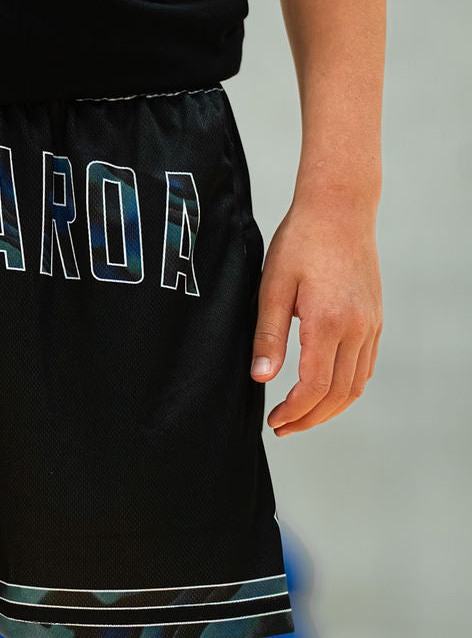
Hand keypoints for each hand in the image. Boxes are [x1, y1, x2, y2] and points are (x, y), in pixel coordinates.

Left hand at [249, 198, 381, 436]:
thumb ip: (269, 335)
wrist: (339, 209)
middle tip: (282, 428)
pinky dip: (347, 388)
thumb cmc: (301, 242)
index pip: (315, 387)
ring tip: (300, 417)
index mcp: (329, 322)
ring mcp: (371, 325)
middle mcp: (358, 328)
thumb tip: (261, 377)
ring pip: (356, 385)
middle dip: (309, 419)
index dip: (293, 411)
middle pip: (339, 394)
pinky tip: (324, 391)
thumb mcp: (273, 287)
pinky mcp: (375, 320)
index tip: (273, 420)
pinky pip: (365, 367)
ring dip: (329, 409)